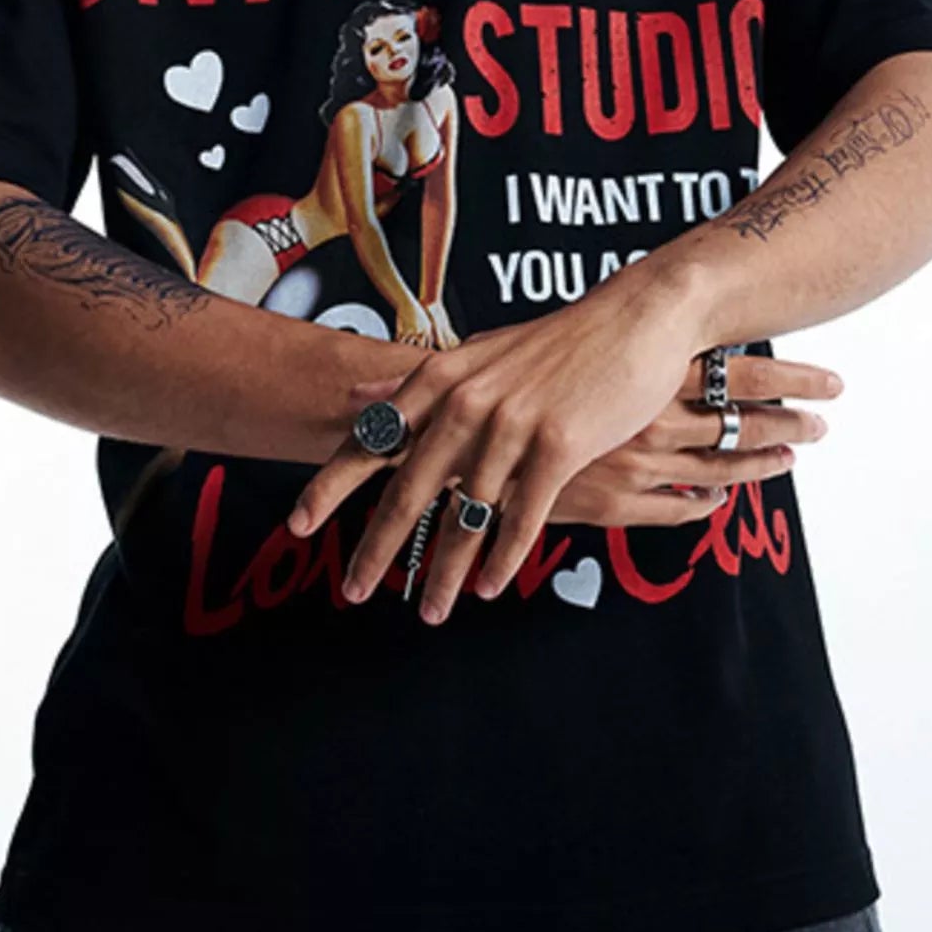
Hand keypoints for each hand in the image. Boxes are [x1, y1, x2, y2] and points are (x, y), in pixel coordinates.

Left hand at [287, 277, 707, 621]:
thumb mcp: (478, 354)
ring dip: (444, 571)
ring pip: (464, 515)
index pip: (372, 439)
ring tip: (429, 612)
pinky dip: (502, 558)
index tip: (297, 523)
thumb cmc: (557, 343)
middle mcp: (465, 402)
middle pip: (407, 490)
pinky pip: (521, 516)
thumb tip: (360, 395)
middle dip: (377, 549)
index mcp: (441, 379)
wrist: (634, 319)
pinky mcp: (558, 445)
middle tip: (353, 592)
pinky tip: (487, 588)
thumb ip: (419, 382)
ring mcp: (510, 424)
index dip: (330, 484)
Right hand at [543, 347, 839, 525]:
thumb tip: (668, 336)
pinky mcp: (611, 500)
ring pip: (717, 468)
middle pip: (741, 422)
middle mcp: (648, 418)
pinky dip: (702, 504)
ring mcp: (633, 462)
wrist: (464, 423)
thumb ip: (623, 351)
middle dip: (790, 422)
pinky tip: (719, 502)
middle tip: (825, 420)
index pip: (740, 373)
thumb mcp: (576, 352)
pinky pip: (672, 507)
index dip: (791, 378)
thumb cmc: (517, 379)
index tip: (831, 382)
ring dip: (758, 465)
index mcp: (645, 374)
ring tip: (790, 459)